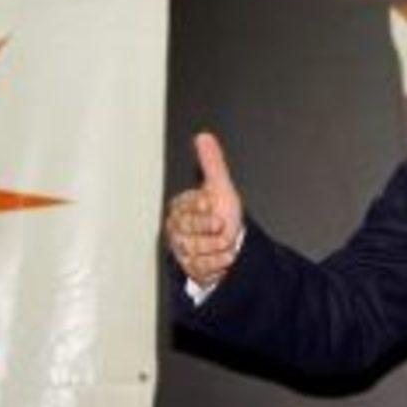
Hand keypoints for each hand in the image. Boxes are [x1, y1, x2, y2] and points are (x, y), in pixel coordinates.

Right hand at [164, 132, 243, 286]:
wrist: (231, 241)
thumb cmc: (222, 211)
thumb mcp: (220, 186)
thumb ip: (212, 163)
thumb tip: (204, 137)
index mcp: (180, 208)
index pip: (188, 210)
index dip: (205, 210)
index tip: (214, 207)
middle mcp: (176, 229)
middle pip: (190, 234)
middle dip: (213, 231)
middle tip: (221, 227)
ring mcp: (181, 249)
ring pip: (196, 252)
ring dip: (217, 248)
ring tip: (224, 243)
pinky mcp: (188, 268)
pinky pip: (201, 268)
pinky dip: (217, 263)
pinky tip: (223, 257)